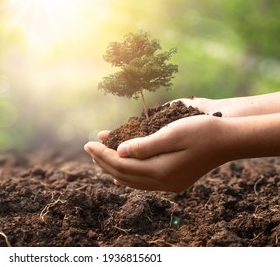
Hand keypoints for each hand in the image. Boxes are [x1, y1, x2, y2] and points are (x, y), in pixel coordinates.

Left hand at [84, 115, 228, 192]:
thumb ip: (144, 145)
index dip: (102, 153)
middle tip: (88, 148)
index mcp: (160, 170)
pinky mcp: (174, 181)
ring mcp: (169, 184)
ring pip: (133, 180)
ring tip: (99, 158)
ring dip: (114, 168)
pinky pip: (144, 182)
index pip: (121, 164)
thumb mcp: (171, 133)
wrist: (229, 140)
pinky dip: (129, 176)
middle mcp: (163, 182)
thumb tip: (119, 152)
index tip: (88, 143)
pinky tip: (120, 174)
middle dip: (104, 160)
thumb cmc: (201, 131)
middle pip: (124, 173)